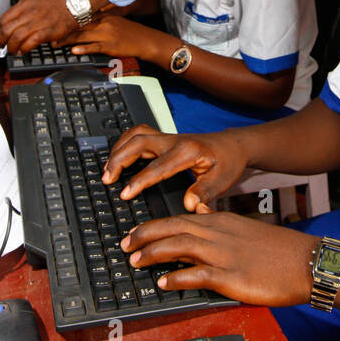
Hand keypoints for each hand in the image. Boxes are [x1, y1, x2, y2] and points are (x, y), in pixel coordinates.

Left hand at [0, 0, 79, 52]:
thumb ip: (28, 8)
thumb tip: (20, 19)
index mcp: (26, 4)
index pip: (4, 19)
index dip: (0, 29)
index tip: (2, 34)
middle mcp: (29, 12)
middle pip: (6, 30)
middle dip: (0, 41)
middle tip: (2, 46)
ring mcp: (39, 22)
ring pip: (16, 38)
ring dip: (12, 47)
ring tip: (13, 51)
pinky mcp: (49, 31)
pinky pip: (31, 42)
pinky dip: (25, 49)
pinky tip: (24, 51)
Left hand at [62, 14, 170, 62]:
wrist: (146, 40)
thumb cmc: (130, 33)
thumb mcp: (115, 21)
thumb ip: (99, 20)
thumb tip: (84, 22)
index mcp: (103, 16)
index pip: (80, 16)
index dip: (65, 20)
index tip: (52, 22)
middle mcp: (103, 23)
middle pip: (78, 26)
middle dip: (61, 30)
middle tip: (47, 34)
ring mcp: (106, 34)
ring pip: (83, 36)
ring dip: (67, 40)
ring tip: (54, 44)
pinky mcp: (111, 45)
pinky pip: (94, 47)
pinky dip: (83, 48)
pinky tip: (73, 51)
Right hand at [103, 127, 249, 212]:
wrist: (233, 145)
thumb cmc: (227, 163)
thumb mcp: (222, 181)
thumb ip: (205, 193)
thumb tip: (190, 206)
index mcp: (188, 152)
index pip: (157, 166)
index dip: (139, 181)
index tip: (124, 194)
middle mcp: (175, 141)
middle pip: (139, 142)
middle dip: (119, 159)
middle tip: (106, 179)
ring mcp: (169, 137)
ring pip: (136, 135)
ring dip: (119, 150)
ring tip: (107, 170)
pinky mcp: (164, 138)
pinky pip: (139, 134)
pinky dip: (124, 144)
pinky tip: (118, 158)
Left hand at [120, 211, 315, 307]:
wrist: (307, 261)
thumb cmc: (278, 251)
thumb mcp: (245, 231)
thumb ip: (221, 227)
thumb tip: (200, 223)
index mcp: (222, 222)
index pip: (180, 218)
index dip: (154, 226)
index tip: (136, 233)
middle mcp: (219, 233)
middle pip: (173, 227)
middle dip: (145, 235)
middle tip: (125, 244)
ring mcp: (225, 254)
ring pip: (181, 246)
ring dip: (154, 252)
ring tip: (135, 261)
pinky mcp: (233, 275)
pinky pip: (198, 274)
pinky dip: (177, 277)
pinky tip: (163, 282)